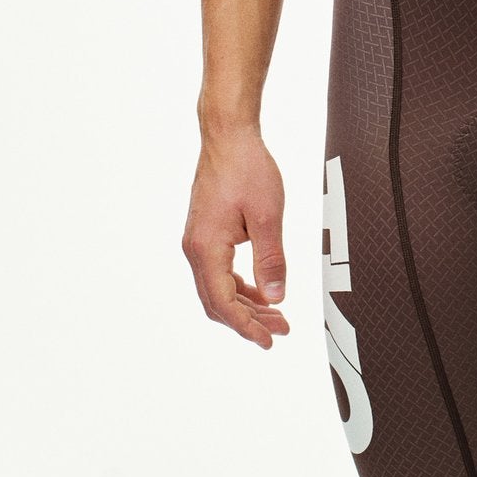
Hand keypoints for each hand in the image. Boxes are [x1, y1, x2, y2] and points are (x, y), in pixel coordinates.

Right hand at [182, 131, 290, 348]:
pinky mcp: (205, 233)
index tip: (269, 340)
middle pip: (217, 302)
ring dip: (245, 305)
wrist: (228, 136)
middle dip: (248, 320)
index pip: (223, 302)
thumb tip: (276, 298)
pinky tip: (261, 291)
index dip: (246, 326)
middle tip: (280, 330)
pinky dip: (239, 286)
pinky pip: (219, 271)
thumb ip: (271, 259)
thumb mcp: (268, 216)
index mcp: (206, 248)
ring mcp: (198, 241)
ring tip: (276, 316)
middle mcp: (195, 249)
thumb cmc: (247, 168)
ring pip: (218, 288)